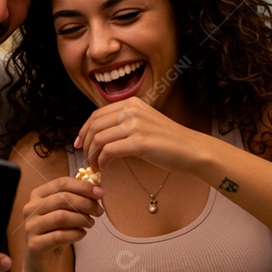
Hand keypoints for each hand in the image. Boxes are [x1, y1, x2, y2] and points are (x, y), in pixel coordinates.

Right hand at [20, 176, 103, 271]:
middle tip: (99, 211)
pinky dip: (76, 233)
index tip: (100, 193)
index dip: (83, 186)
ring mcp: (31, 226)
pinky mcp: (35, 244)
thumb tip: (97, 190)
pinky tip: (82, 234)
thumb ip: (76, 200)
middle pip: (63, 199)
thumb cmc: (55, 233)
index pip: (61, 183)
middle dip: (86, 203)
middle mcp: (31, 208)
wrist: (41, 261)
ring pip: (61, 217)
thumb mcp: (64, 213)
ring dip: (81, 219)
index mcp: (37, 195)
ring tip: (90, 223)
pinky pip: (60, 236)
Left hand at [74, 97, 201, 172]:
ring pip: (99, 139)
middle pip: (94, 127)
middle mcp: (132, 111)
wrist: (192, 149)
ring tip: (97, 166)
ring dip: (93, 156)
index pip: (96, 115)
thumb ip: (124, 124)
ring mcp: (136, 125)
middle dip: (86, 146)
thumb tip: (100, 136)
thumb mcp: (144, 123)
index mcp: (132, 103)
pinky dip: (102, 161)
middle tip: (89, 160)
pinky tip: (105, 168)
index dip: (84, 131)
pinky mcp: (140, 142)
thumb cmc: (168, 141)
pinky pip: (109, 151)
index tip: (80, 145)